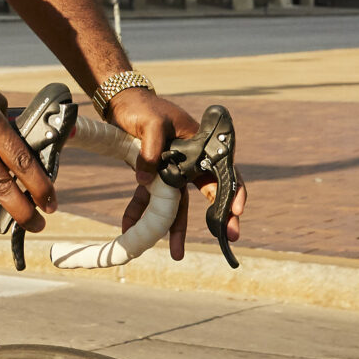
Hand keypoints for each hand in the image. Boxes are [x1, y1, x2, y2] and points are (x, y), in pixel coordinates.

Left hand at [108, 91, 247, 260]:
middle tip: (230, 237)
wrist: (122, 104)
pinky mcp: (152, 177)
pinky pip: (148, 200)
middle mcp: (189, 162)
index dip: (232, 190)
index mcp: (198, 145)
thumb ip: (151, 149)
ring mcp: (171, 171)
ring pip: (176, 204)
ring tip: (177, 253)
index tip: (236, 209)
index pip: (222, 170)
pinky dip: (139, 214)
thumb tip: (145, 179)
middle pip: (206, 194)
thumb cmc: (144, 108)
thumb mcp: (150, 122)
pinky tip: (130, 229)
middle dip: (218, 218)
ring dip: (173, 229)